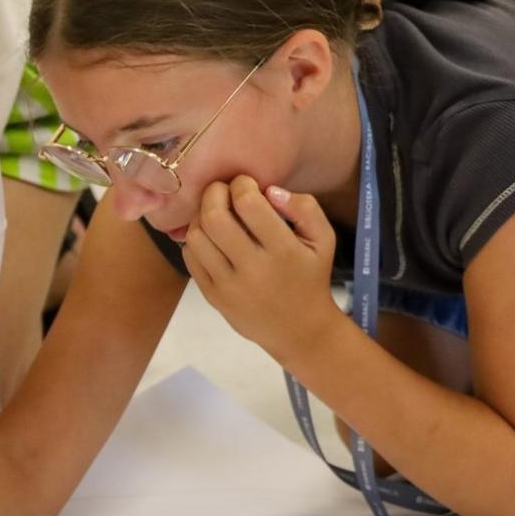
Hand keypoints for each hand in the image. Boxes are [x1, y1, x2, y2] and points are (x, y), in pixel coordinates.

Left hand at [183, 176, 343, 363]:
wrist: (299, 331)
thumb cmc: (311, 277)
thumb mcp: (324, 241)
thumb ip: (305, 208)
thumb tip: (270, 190)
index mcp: (283, 251)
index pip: (248, 204)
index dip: (242, 184)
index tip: (247, 185)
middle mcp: (253, 268)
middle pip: (214, 217)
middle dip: (214, 193)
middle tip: (224, 192)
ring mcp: (228, 285)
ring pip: (196, 237)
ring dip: (201, 216)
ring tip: (217, 214)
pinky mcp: (213, 297)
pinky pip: (190, 258)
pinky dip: (196, 240)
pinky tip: (211, 238)